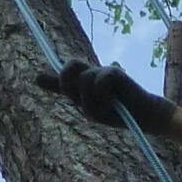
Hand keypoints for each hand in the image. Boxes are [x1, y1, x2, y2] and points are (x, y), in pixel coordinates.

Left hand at [36, 59, 174, 135]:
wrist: (145, 115)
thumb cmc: (120, 115)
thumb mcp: (94, 111)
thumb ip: (77, 99)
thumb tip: (63, 94)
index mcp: (86, 86)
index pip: (66, 79)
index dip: (51, 80)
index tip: (36, 80)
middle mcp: (93, 74)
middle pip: (71, 65)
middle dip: (66, 80)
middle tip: (73, 96)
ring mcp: (104, 71)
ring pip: (83, 79)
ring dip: (89, 101)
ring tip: (103, 110)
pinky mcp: (114, 72)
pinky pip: (98, 82)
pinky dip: (101, 97)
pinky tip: (112, 104)